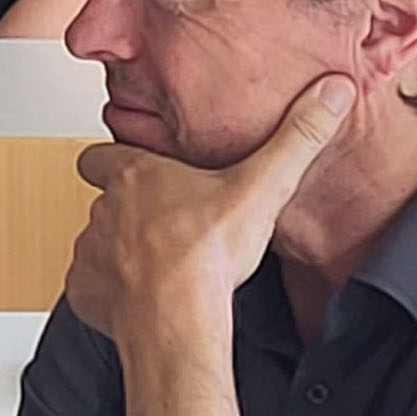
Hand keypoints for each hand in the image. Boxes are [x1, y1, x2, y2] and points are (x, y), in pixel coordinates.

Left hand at [68, 75, 357, 336]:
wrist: (175, 322)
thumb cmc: (207, 256)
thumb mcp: (262, 187)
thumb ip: (296, 138)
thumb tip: (331, 93)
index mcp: (135, 176)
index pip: (100, 154)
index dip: (111, 160)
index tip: (131, 166)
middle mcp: (105, 210)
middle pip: (106, 202)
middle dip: (129, 211)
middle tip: (166, 224)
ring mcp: (90, 252)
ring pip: (98, 244)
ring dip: (121, 253)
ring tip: (160, 266)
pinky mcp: (85, 293)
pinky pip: (91, 288)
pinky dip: (111, 292)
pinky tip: (143, 299)